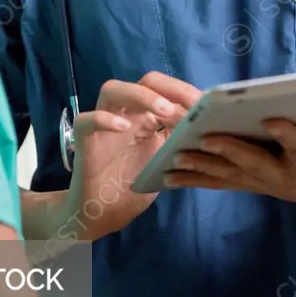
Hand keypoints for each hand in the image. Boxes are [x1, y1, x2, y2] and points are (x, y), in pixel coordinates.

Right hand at [60, 72, 200, 240]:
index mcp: (148, 117)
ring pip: (112, 90)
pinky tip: (123, 127)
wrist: (103, 214)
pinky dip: (104, 119)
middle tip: (190, 104)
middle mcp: (126, 114)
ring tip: (163, 110)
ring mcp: (103, 125)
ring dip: (140, 95)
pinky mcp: (84, 141)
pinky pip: (86, 120)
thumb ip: (181, 144)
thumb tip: (211, 129)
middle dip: (169, 88)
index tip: (207, 105)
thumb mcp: (165, 163)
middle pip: (144, 82)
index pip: (167, 90)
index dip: (186, 93)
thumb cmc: (134, 187)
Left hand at [164, 106, 295, 221]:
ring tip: (172, 160)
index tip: (274, 119)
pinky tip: (168, 174)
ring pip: (230, 176)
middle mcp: (286, 179)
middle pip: (255, 164)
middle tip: (203, 138)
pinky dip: (196, 178)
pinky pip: (221, 182)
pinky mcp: (253, 183)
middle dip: (229, 151)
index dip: (290, 137)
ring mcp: (266, 183)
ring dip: (201, 169)